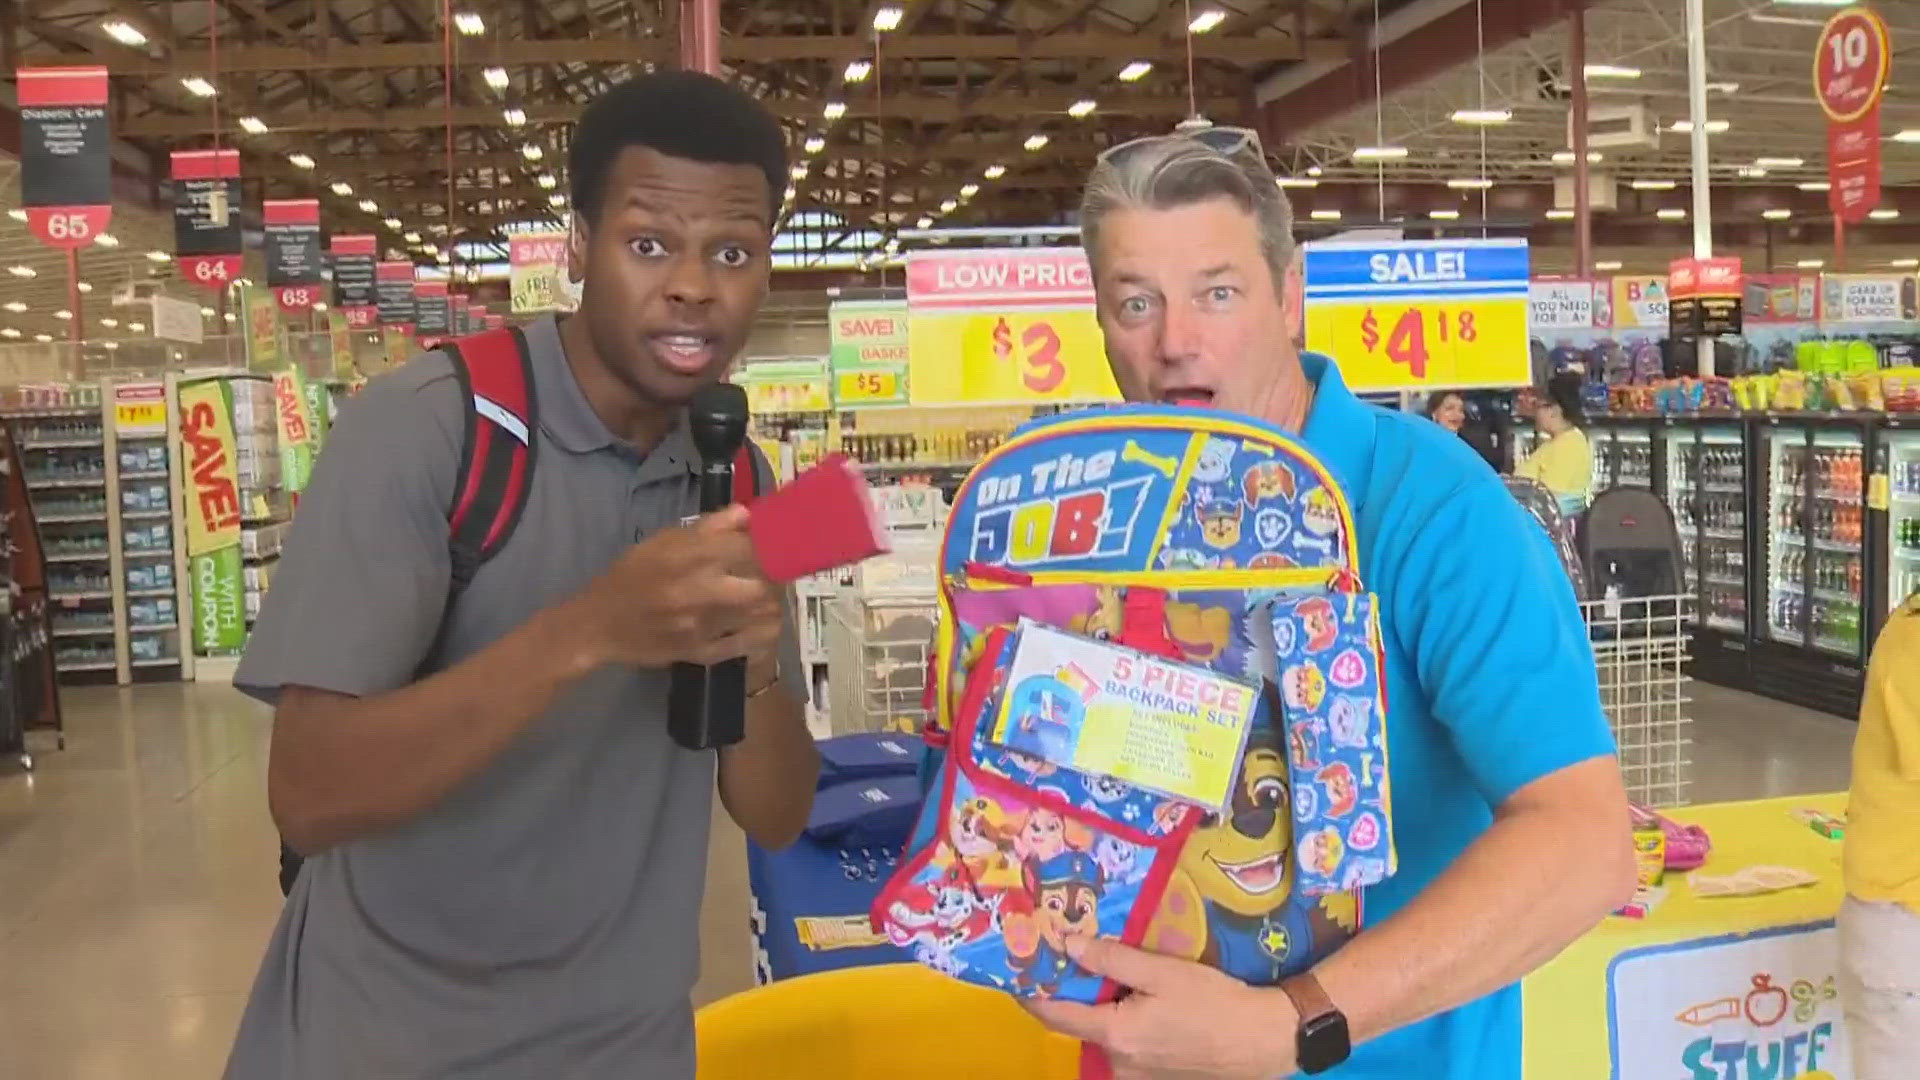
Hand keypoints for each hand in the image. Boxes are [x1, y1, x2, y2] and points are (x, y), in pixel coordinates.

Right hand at [572, 505, 783, 669]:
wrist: (599, 624)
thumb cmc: (630, 576)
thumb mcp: (661, 541)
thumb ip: (708, 528)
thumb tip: (746, 514)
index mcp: (690, 556)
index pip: (749, 547)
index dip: (771, 544)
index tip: (778, 543)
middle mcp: (700, 590)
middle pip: (762, 583)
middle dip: (774, 578)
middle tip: (774, 574)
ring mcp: (703, 625)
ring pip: (760, 615)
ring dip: (771, 604)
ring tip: (768, 597)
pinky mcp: (702, 652)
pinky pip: (747, 644)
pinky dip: (762, 633)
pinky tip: (762, 624)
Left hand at [1024, 937, 1298, 1079]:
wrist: (1262, 1040)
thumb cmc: (1214, 1002)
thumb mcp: (1161, 972)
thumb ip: (1111, 959)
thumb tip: (1067, 944)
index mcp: (1114, 1035)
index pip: (1053, 1014)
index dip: (1030, 991)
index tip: (1016, 968)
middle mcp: (1117, 1062)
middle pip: (1079, 1022)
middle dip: (1074, 991)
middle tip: (1070, 954)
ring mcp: (1136, 1073)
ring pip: (1105, 1032)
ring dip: (1102, 1004)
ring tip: (1110, 969)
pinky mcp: (1155, 1075)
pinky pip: (1126, 1043)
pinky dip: (1124, 1019)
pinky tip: (1140, 997)